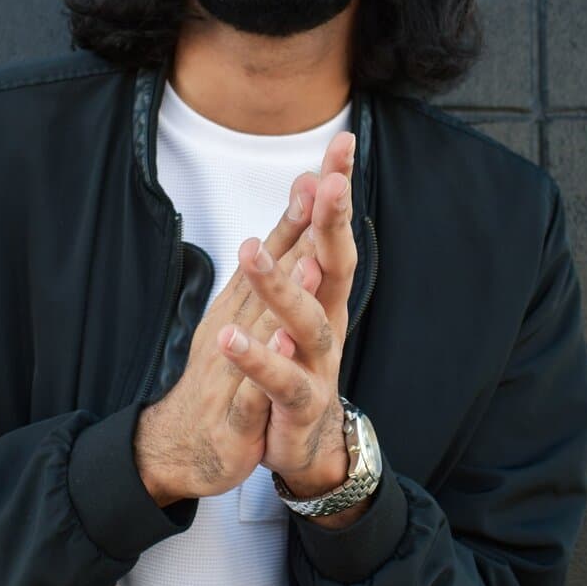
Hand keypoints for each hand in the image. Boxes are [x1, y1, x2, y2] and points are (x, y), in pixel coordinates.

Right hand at [134, 168, 325, 505]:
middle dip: (301, 226)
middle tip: (325, 183)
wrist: (187, 441)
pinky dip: (262, 362)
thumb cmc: (227, 371)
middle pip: (274, 268)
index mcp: (250, 300)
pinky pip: (252, 385)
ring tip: (303, 260)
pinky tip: (278, 341)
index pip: (286, 241)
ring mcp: (235, 363)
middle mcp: (242, 321)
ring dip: (278, 289)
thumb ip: (276, 261)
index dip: (312, 200)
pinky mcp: (235, 411)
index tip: (337, 156)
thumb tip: (296, 204)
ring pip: (260, 322)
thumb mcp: (249, 312)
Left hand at [218, 130, 358, 496]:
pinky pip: (281, 384)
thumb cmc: (298, 361)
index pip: (332, 233)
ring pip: (306, 323)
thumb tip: (307, 181)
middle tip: (328, 183)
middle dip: (332, 225)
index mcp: (324, 296)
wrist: (304, 443)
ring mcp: (317, 365)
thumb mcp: (300, 300)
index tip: (342, 143)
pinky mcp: (298, 406)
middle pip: (335, 268)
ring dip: (281, 286)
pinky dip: (263, 363)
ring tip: (253, 252)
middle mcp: (329, 324)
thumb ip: (300, 243)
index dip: (338, 190)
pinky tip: (244, 340)